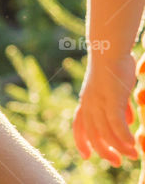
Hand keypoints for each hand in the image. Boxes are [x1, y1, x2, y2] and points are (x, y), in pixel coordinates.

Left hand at [73, 51, 136, 165]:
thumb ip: (118, 104)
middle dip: (103, 151)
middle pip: (92, 134)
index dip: (81, 141)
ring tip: (132, 156)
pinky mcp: (112, 100)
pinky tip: (132, 145)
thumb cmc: (114, 67)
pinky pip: (117, 125)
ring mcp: (99, 102)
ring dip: (119, 147)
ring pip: (106, 133)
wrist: (110, 50)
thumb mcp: (113, 90)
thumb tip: (128, 116)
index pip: (79, 126)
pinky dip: (124, 137)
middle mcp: (89, 104)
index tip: (86, 156)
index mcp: (86, 101)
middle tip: (116, 162)